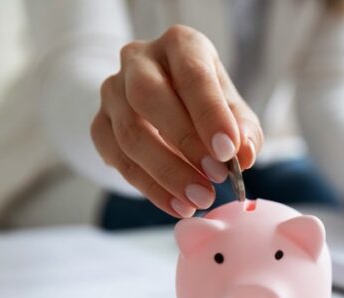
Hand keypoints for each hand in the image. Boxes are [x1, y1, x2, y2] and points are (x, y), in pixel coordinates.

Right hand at [91, 25, 263, 217]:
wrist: (167, 105)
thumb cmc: (207, 105)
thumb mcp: (234, 112)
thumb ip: (244, 131)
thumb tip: (244, 155)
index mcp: (180, 46)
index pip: (192, 74)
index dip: (210, 114)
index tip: (228, 151)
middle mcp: (139, 60)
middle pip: (148, 96)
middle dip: (185, 142)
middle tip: (215, 178)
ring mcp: (113, 91)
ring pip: (129, 133)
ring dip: (167, 173)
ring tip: (199, 199)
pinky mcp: (99, 124)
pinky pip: (117, 158)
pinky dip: (149, 187)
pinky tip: (176, 205)